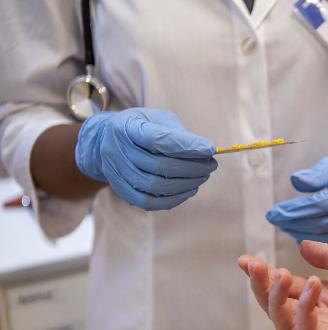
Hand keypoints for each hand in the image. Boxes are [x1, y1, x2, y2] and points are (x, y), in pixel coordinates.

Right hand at [75, 108, 217, 209]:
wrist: (107, 140)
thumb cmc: (141, 127)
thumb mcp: (157, 118)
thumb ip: (178, 133)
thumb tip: (205, 150)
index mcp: (126, 127)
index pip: (158, 139)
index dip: (187, 146)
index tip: (210, 149)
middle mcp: (117, 150)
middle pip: (159, 166)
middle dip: (192, 167)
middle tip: (211, 165)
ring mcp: (116, 173)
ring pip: (156, 186)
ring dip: (186, 184)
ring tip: (202, 176)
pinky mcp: (121, 190)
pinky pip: (149, 202)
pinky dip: (174, 199)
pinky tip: (190, 190)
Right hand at [237, 241, 327, 329]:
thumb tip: (301, 245)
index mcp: (325, 299)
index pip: (286, 288)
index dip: (264, 276)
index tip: (246, 260)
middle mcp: (322, 319)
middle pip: (278, 309)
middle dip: (262, 288)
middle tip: (253, 267)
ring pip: (286, 325)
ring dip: (278, 300)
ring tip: (281, 275)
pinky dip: (305, 313)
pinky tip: (311, 288)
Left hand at [266, 142, 327, 249]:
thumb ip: (316, 174)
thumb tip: (296, 180)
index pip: (321, 204)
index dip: (295, 210)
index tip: (273, 213)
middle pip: (325, 224)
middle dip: (296, 224)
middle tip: (277, 221)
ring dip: (305, 237)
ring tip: (288, 228)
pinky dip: (320, 247)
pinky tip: (304, 239)